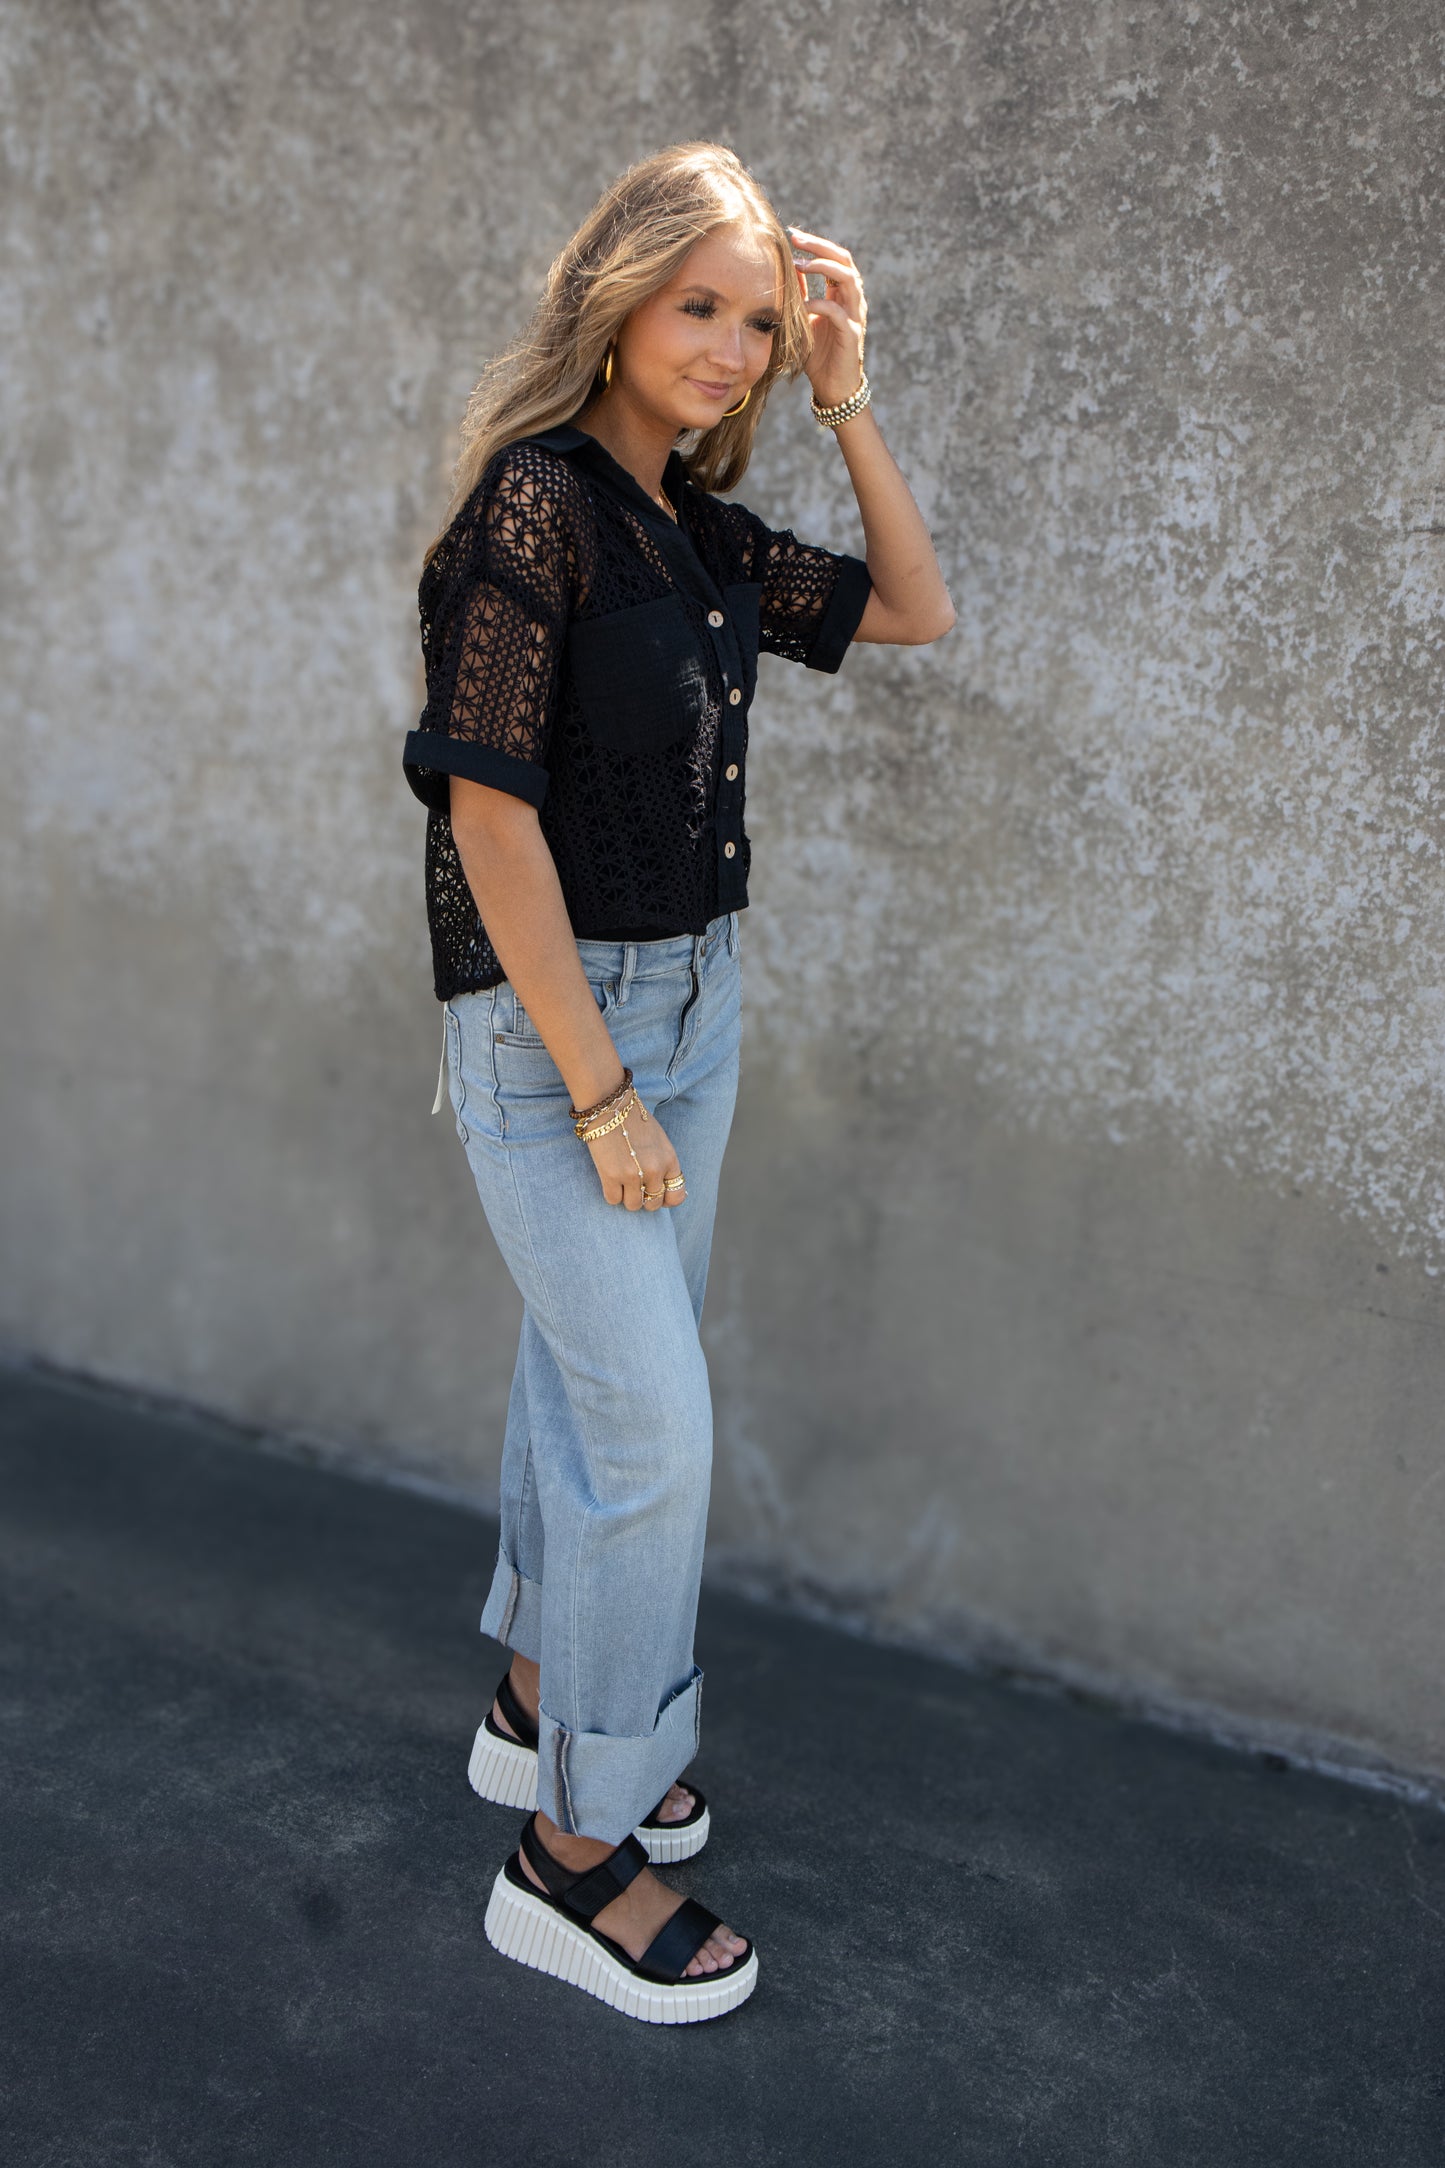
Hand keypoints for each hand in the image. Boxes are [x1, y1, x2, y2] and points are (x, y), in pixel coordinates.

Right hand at [584, 1097, 686, 1211]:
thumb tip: (665, 1186)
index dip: (665, 1199)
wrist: (610, 1104)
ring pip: (633, 1206)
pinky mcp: (611, 1176)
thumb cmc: (633, 1119)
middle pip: (653, 1204)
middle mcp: (655, 1170)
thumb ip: (664, 1162)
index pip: (676, 1195)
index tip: (655, 1194)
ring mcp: (633, 1175)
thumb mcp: (659, 1140)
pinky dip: (611, 1193)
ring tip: (620, 1181)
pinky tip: (609, 1178)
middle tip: (634, 1186)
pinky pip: (613, 1200)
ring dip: (626, 1197)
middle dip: (644, 1199)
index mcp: (669, 1159)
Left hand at [787, 224, 867, 408]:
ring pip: (847, 279)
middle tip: (796, 240)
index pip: (835, 258)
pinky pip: (837, 312)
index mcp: (842, 294)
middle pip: (844, 260)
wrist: (833, 387)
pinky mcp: (852, 335)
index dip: (816, 244)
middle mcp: (853, 300)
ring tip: (799, 265)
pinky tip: (802, 305)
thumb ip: (801, 296)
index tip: (793, 234)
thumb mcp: (806, 319)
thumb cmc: (820, 354)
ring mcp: (855, 316)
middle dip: (820, 246)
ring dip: (822, 268)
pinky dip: (819, 305)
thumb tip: (789, 269)